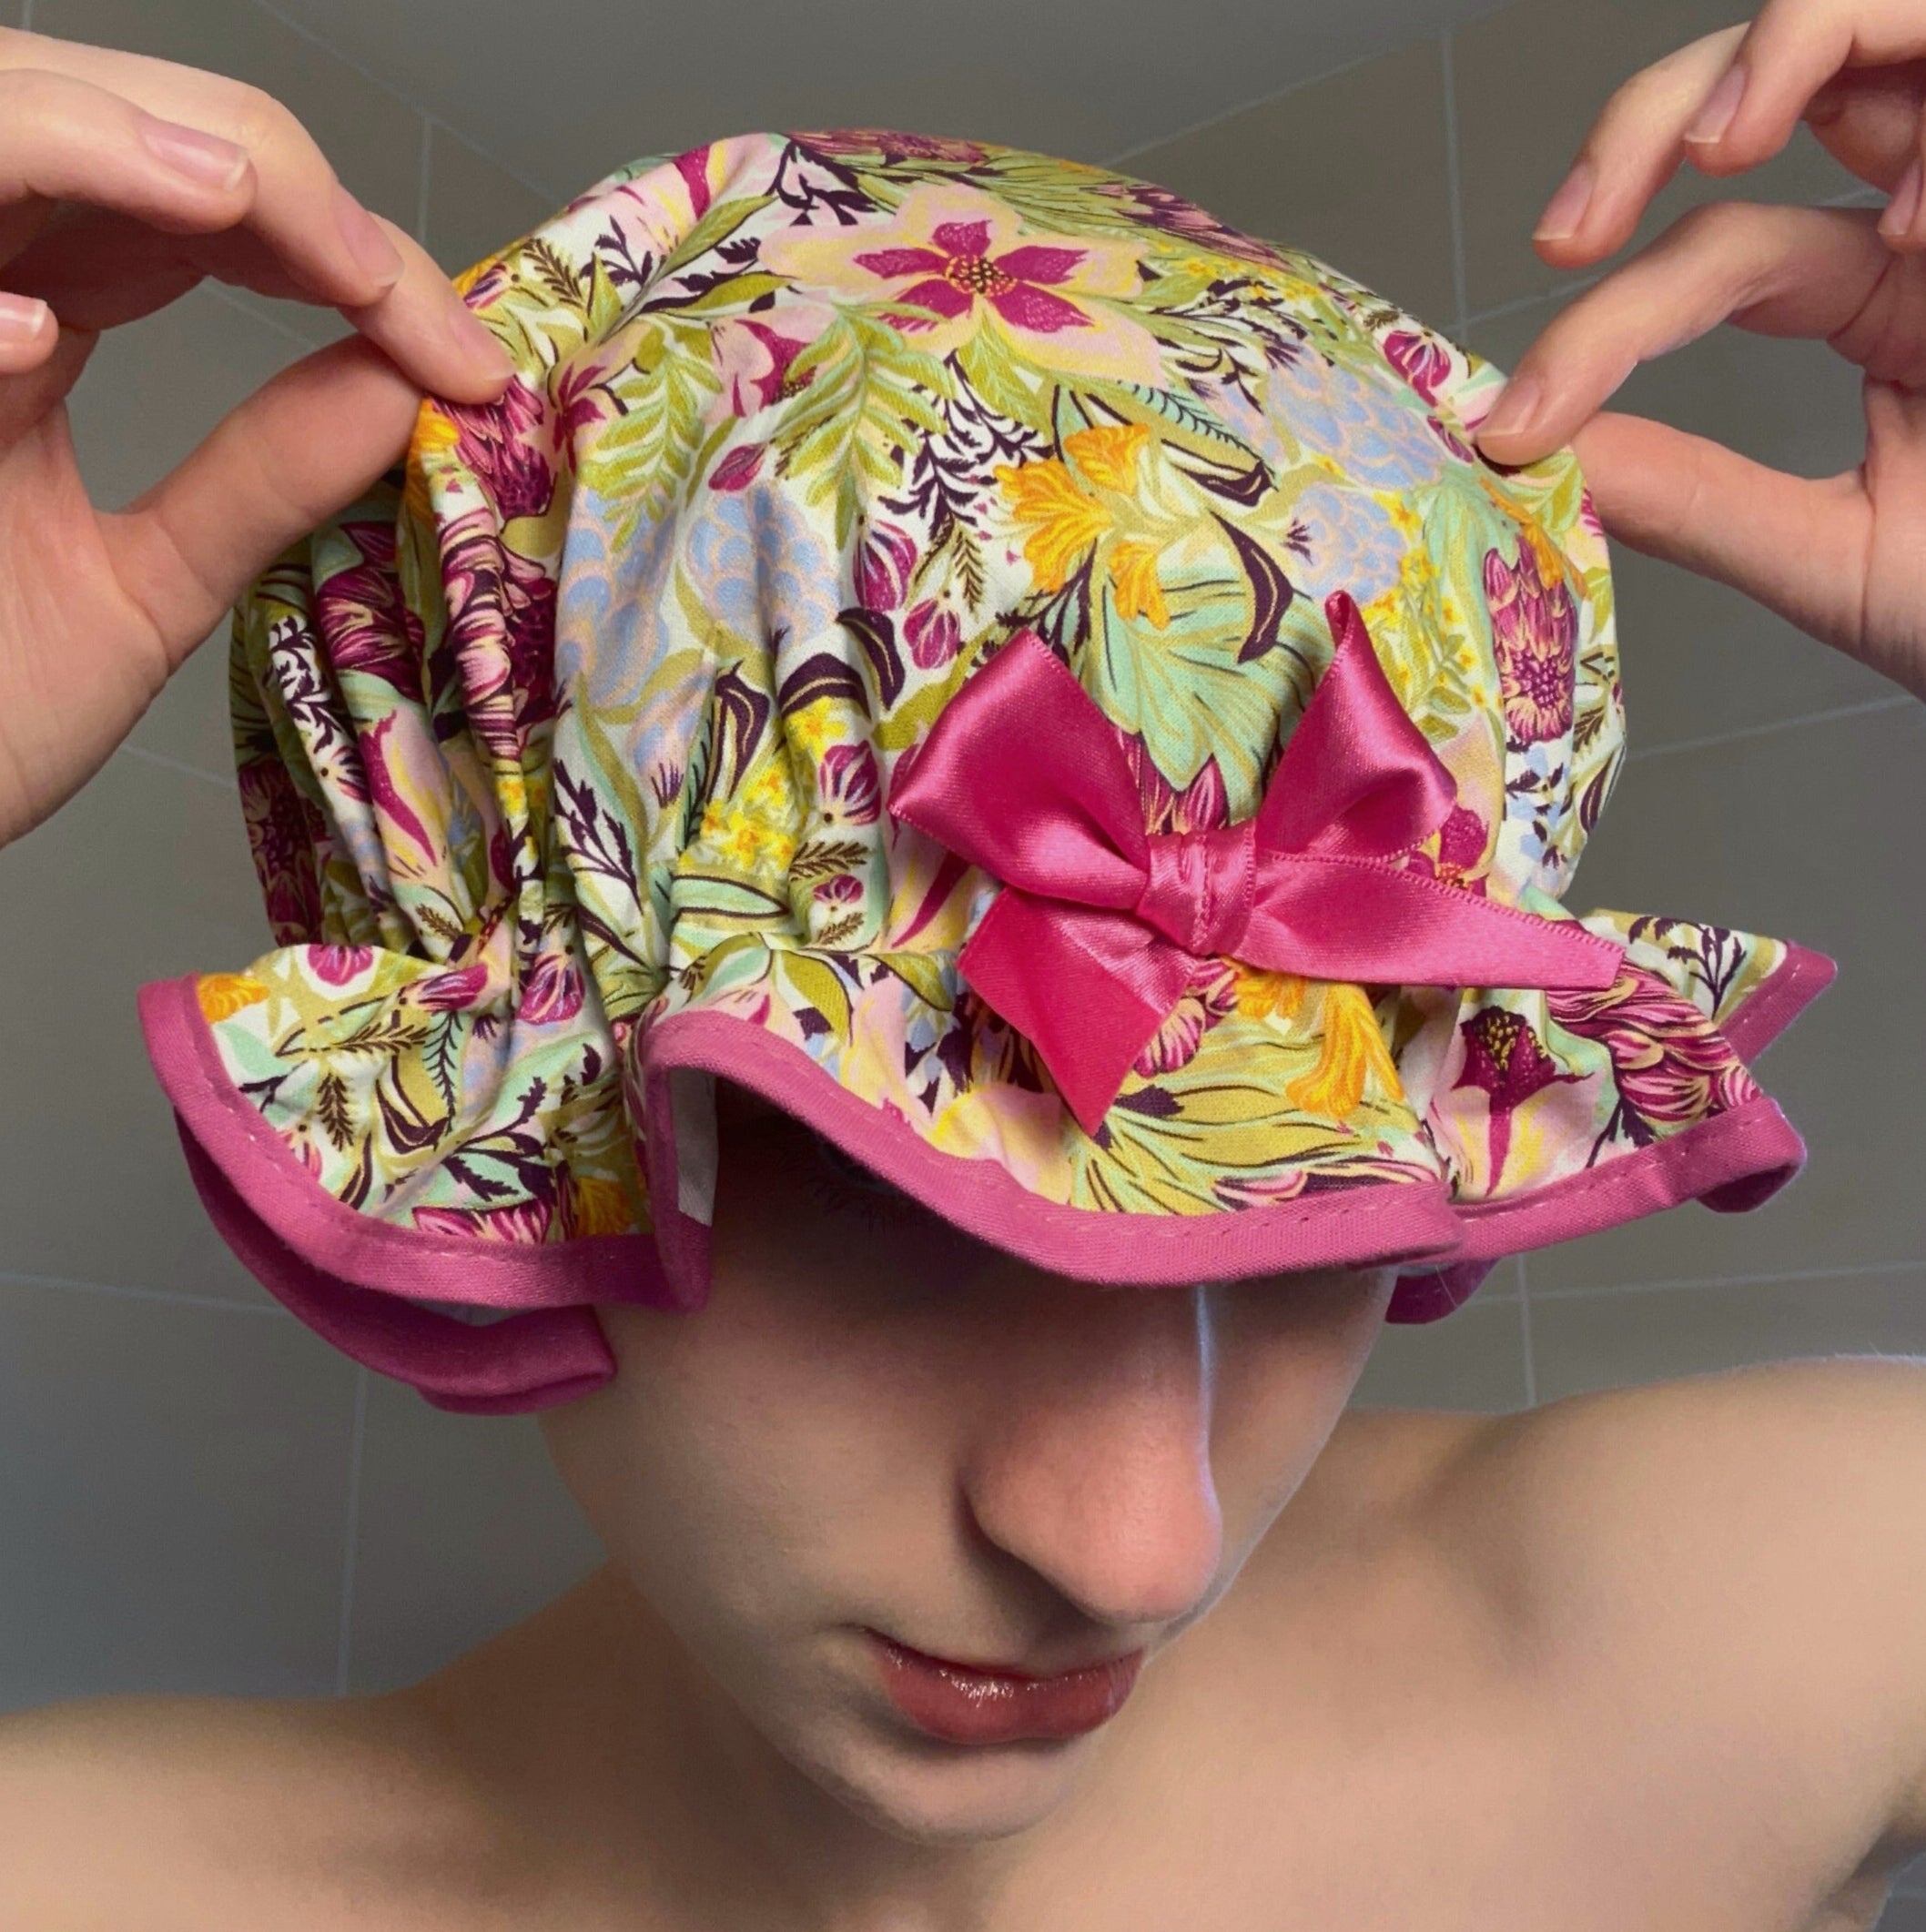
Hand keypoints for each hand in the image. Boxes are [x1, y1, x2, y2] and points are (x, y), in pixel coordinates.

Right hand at [0, 27, 515, 848]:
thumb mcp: (147, 587)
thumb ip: (262, 479)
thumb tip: (415, 386)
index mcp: (31, 321)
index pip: (190, 206)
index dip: (332, 242)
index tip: (460, 352)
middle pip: (89, 116)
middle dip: (249, 166)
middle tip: (376, 277)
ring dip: (101, 143)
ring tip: (234, 207)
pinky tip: (35, 335)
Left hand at [1471, 0, 1925, 700]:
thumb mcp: (1832, 555)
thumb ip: (1693, 497)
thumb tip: (1528, 458)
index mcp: (1881, 294)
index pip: (1718, 252)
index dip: (1603, 322)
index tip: (1515, 418)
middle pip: (1794, 74)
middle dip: (1661, 114)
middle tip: (1569, 235)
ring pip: (1902, 22)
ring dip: (1799, 41)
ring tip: (1719, 143)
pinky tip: (1913, 220)